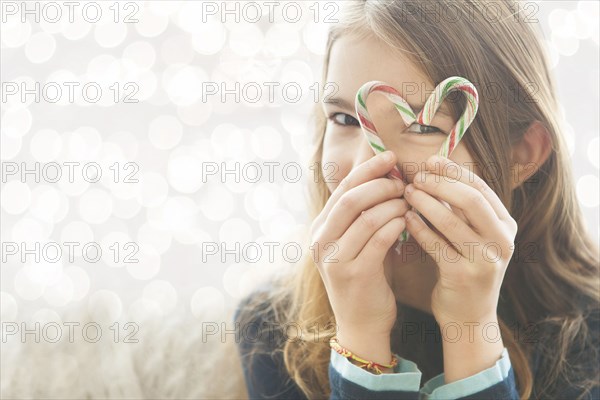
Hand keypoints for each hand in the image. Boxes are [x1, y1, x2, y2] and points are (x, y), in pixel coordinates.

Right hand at [310, 151, 408, 364]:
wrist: (361, 325)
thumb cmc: (366, 279)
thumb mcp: (357, 244)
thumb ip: (364, 216)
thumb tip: (387, 177)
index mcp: (319, 231)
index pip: (341, 190)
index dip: (366, 170)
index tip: (389, 157)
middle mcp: (320, 242)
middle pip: (350, 199)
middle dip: (380, 184)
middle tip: (404, 181)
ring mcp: (334, 259)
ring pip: (366, 217)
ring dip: (392, 204)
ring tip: (410, 201)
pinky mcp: (354, 274)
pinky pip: (379, 239)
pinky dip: (396, 224)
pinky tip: (408, 220)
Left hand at [403, 155, 517, 326]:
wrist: (470, 318)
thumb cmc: (466, 270)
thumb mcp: (473, 237)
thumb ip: (461, 209)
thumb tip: (435, 170)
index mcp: (506, 226)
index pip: (481, 189)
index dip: (455, 172)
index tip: (431, 161)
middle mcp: (502, 241)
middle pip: (470, 200)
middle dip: (441, 184)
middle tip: (417, 177)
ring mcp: (485, 260)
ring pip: (452, 221)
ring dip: (426, 203)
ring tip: (407, 193)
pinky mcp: (463, 276)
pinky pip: (436, 245)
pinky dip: (419, 228)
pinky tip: (405, 218)